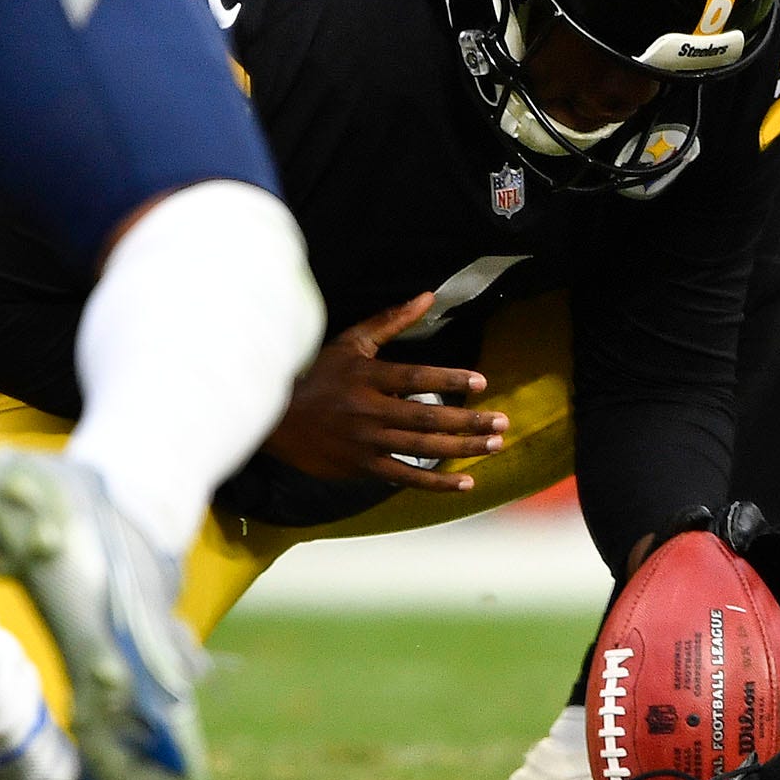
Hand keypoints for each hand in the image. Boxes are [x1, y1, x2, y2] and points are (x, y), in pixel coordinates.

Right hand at [261, 293, 509, 493]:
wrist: (276, 418)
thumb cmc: (318, 374)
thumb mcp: (350, 341)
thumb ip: (391, 321)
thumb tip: (428, 296)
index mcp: (366, 377)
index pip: (415, 378)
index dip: (449, 381)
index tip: (481, 383)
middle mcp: (368, 411)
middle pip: (426, 419)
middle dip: (468, 422)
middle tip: (502, 423)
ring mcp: (365, 443)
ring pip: (421, 450)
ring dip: (461, 449)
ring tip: (494, 446)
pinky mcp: (362, 467)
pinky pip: (405, 477)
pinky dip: (436, 483)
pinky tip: (465, 481)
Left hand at [647, 501, 779, 619]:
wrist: (677, 599)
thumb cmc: (666, 572)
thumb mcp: (661, 549)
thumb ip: (676, 530)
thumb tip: (698, 516)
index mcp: (728, 533)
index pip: (740, 519)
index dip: (739, 525)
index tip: (734, 542)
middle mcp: (759, 549)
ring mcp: (778, 575)